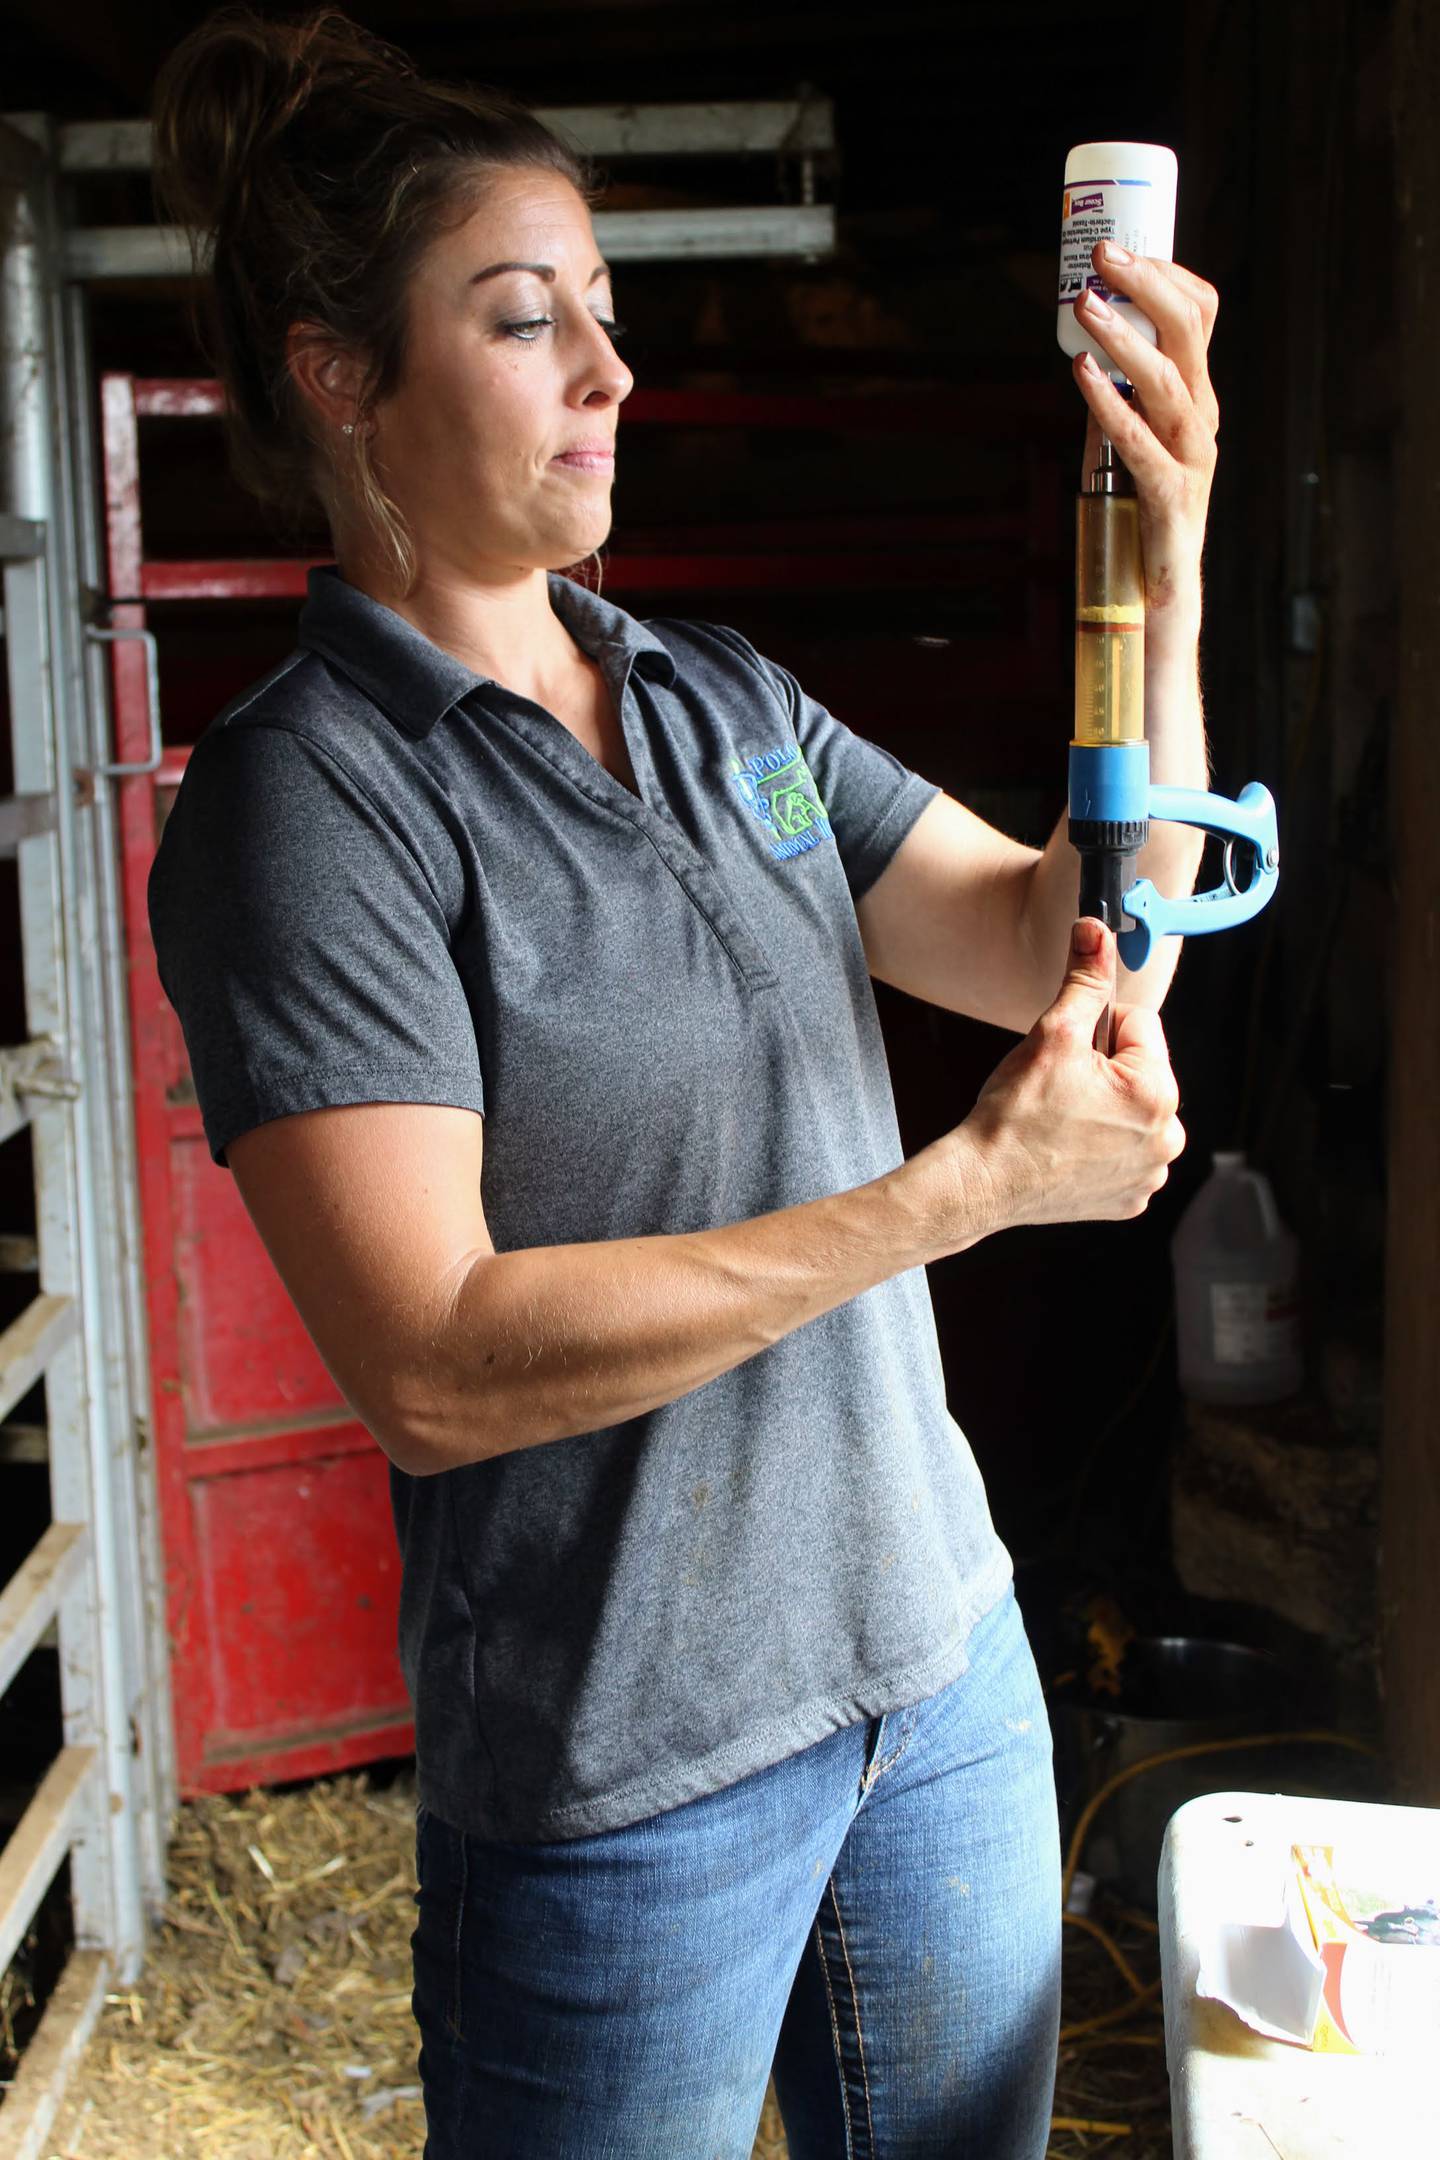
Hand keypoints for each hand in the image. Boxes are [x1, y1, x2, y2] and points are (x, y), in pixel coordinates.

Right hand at [954, 919, 1185, 1232]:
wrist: (981, 1185)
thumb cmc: (1013, 1116)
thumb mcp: (1052, 1034)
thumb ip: (1084, 980)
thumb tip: (1096, 930)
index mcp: (1157, 1094)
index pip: (1140, 1025)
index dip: (1097, 1029)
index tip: (1069, 1053)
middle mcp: (1166, 1138)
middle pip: (1140, 1071)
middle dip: (1104, 1070)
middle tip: (1060, 1089)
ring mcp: (1150, 1173)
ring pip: (1132, 1111)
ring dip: (1104, 1107)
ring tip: (1062, 1120)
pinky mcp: (1131, 1198)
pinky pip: (1125, 1151)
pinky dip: (1100, 1147)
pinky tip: (1067, 1148)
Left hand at [1072, 240, 1219, 619]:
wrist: (1159, 590)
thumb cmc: (1141, 513)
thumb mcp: (1133, 441)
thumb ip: (1117, 401)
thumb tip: (1083, 352)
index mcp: (1197, 398)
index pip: (1199, 316)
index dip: (1165, 275)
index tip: (1121, 250)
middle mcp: (1202, 418)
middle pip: (1188, 333)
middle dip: (1145, 285)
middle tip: (1102, 256)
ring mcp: (1192, 455)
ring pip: (1165, 379)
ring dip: (1122, 336)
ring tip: (1085, 305)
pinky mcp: (1170, 493)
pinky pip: (1139, 439)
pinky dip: (1109, 403)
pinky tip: (1082, 375)